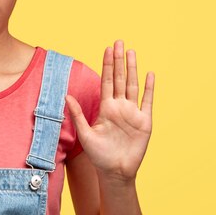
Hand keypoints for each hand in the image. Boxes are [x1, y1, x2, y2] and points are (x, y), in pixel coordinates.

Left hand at [66, 40, 154, 182]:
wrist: (115, 172)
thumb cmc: (99, 155)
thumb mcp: (85, 134)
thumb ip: (77, 114)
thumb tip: (66, 95)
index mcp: (105, 108)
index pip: (106, 81)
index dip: (107, 65)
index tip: (107, 49)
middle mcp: (119, 106)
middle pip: (119, 78)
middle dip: (119, 61)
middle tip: (119, 42)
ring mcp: (132, 113)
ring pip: (132, 85)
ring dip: (132, 69)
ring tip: (131, 52)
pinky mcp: (144, 122)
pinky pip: (147, 101)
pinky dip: (149, 88)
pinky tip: (149, 74)